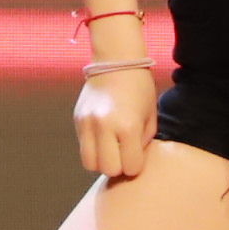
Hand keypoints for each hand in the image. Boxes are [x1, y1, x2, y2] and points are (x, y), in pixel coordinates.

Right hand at [73, 64, 157, 180]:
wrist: (116, 60)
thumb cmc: (140, 90)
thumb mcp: (150, 118)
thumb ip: (142, 144)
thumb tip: (131, 163)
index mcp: (128, 126)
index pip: (130, 167)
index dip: (135, 164)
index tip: (137, 153)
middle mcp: (105, 126)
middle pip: (108, 169)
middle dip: (118, 166)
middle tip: (123, 153)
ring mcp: (88, 122)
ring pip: (90, 163)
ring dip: (102, 160)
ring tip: (110, 148)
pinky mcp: (78, 119)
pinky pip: (83, 147)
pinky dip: (93, 148)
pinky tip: (102, 137)